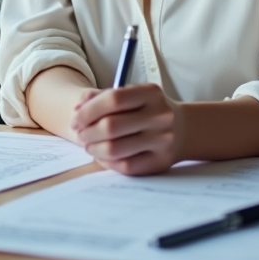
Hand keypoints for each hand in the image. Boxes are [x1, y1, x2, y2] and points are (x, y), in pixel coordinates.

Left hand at [70, 83, 184, 174]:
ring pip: (115, 149)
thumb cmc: (148, 110)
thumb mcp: (132, 95)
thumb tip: (78, 109)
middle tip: (80, 135)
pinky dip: (107, 162)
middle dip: (87, 132)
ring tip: (89, 145)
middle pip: (111, 126)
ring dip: (94, 149)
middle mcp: (160, 115)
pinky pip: (125, 166)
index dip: (88, 111)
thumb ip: (103, 98)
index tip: (75, 119)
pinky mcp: (161, 162)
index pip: (112, 99)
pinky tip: (102, 156)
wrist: (183, 128)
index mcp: (151, 93)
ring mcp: (163, 140)